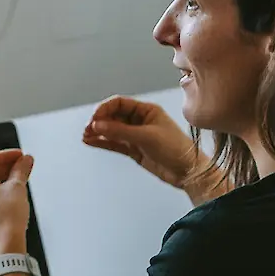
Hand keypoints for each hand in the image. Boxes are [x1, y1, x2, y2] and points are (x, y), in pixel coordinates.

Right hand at [82, 95, 206, 186]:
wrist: (188, 172)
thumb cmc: (175, 149)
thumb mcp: (146, 137)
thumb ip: (120, 131)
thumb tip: (97, 125)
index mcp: (147, 111)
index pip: (120, 103)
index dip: (105, 109)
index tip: (95, 119)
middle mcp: (140, 121)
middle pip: (113, 116)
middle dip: (99, 121)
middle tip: (88, 129)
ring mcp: (136, 135)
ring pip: (112, 130)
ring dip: (99, 132)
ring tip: (86, 137)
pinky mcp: (134, 150)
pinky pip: (115, 143)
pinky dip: (103, 142)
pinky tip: (91, 142)